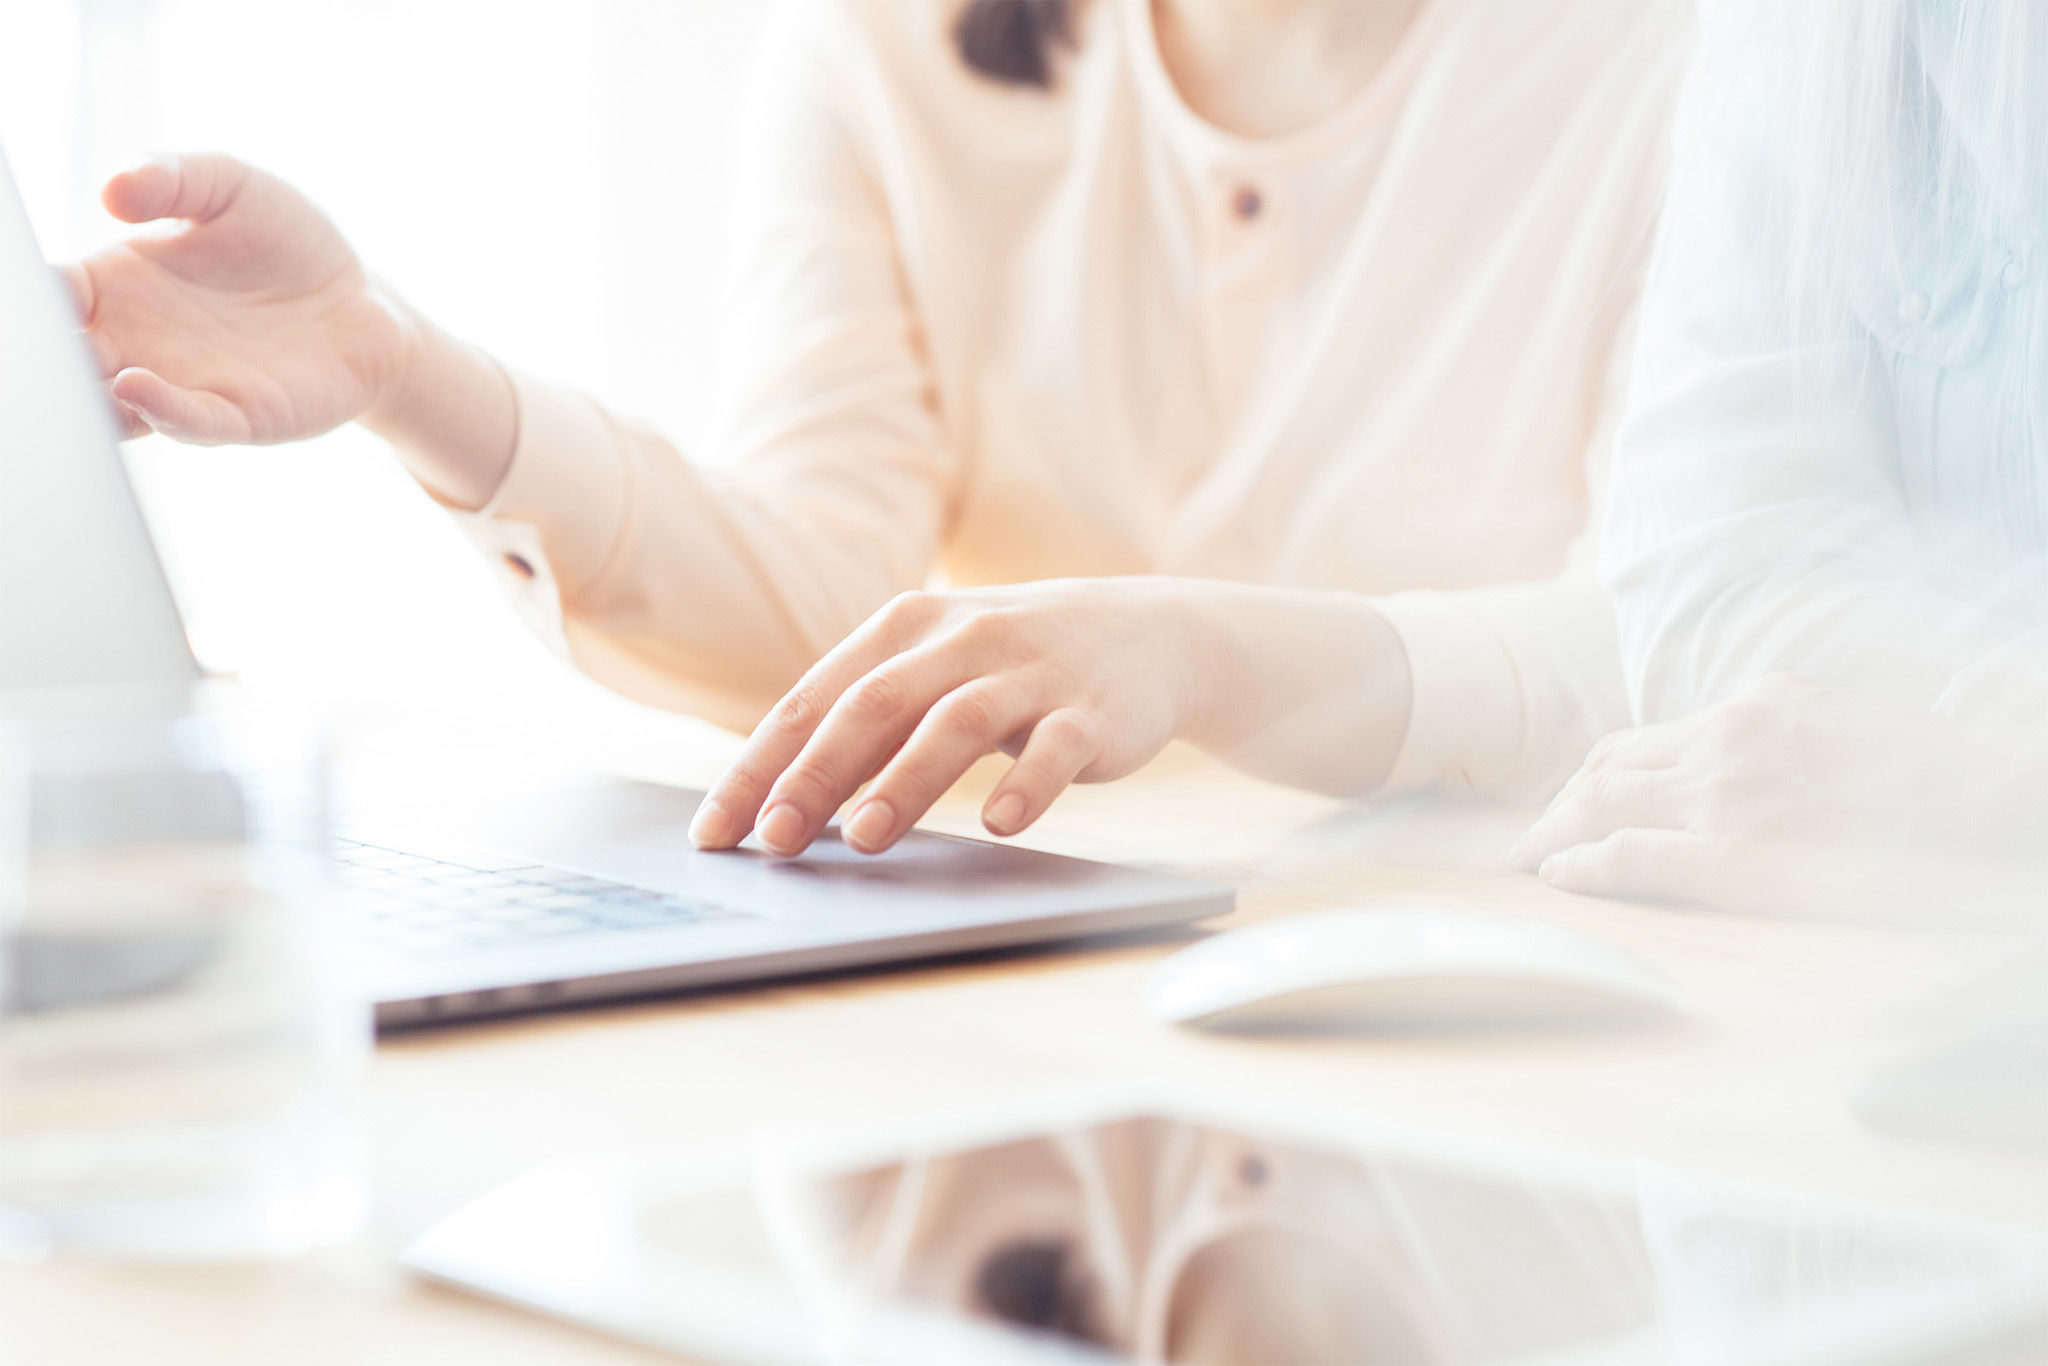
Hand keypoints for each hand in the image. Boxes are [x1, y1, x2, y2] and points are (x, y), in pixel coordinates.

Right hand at [64, 154, 413, 444]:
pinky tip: (133, 386)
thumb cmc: (286, 243)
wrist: (363, 303)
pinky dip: (159, 410)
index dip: (30, 292)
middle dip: (44, 356)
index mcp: (117, 286)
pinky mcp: (239, 416)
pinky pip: (189, 421)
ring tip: (70, 366)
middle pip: (67, 358)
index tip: (24, 283)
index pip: (50, 293)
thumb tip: (111, 190)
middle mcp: (137, 343)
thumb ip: (171, 179)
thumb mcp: (230, 188)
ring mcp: (184, 385)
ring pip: (113, 404)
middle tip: (33, 343)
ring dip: (85, 392)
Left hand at [689, 581, 1211, 855]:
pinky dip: (1028, 784)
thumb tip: (779, 804)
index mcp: (904, 627)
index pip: (814, 699)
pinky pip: (1056, 749)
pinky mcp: (1092, 710)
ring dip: (906, 781)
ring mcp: (1029, 672)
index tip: (716, 831)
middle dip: (816, 773)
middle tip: (773, 839)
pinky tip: (999, 826)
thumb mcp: (935, 671)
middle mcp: (961, 639)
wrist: (1150, 633)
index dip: (760, 765)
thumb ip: (868, 722)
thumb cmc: (1012, 666)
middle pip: (874, 704)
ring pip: (957, 722)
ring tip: (865, 839)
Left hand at [1509, 673, 2046, 903]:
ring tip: (1527, 861)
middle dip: (1559, 806)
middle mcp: (1732, 737)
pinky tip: (1557, 877)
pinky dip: (1580, 865)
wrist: (2002, 804)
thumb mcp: (1846, 724)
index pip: (1645, 740)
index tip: (1572, 804)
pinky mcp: (1737, 858)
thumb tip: (1733, 758)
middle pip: (1607, 768)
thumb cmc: (1936, 778)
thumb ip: (1780, 737)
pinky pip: (1628, 856)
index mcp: (1759, 703)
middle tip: (1530, 840)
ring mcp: (1731, 797)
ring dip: (1552, 833)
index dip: (1596, 777)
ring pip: (1601, 804)